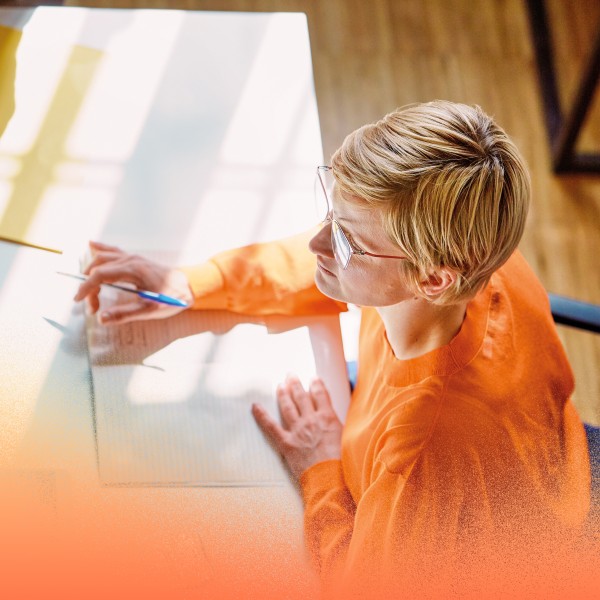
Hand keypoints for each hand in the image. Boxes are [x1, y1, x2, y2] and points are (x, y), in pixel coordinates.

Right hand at [73, 241, 193, 324]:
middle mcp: (130, 260)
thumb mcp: (149, 310)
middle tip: (93, 306)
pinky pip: (114, 250)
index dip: (85, 288)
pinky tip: (91, 244)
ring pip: (103, 258)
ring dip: (92, 272)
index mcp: (132, 270)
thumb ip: (124, 314)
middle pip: (98, 267)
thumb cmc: (172, 298)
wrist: (190, 286)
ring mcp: (133, 257)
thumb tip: (101, 318)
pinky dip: (101, 249)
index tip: (78, 301)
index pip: (99, 275)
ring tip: (89, 289)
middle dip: (89, 286)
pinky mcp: (136, 259)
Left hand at [252, 375, 342, 479]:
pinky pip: (270, 426)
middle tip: (291, 375)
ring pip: (288, 407)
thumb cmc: (341, 463)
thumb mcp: (347, 439)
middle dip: (295, 384)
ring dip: (283, 394)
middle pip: (301, 397)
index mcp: (327, 418)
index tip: (313, 378)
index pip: (320, 395)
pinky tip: (255, 407)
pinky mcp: (286, 443)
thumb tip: (335, 420)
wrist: (329, 479)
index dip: (315, 384)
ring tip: (280, 385)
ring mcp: (297, 431)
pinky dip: (261, 415)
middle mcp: (311, 420)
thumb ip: (338, 426)